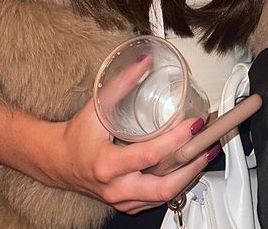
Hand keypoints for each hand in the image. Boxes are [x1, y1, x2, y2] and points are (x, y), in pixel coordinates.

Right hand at [0, 99, 209, 215]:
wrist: (59, 163)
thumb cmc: (77, 136)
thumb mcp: (96, 107)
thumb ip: (121, 84)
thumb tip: (144, 62)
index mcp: (107, 164)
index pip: (149, 155)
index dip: (175, 140)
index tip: (194, 124)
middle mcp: (116, 188)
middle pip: (163, 187)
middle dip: (191, 167)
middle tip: (208, 145)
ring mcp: (122, 200)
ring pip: (163, 197)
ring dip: (188, 176)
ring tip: (205, 153)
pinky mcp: (128, 204)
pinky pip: (156, 200)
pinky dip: (176, 184)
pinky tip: (188, 166)